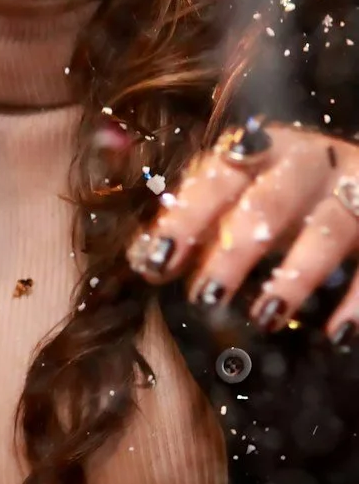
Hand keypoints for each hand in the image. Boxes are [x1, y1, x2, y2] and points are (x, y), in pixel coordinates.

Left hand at [129, 119, 358, 339]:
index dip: (186, 220)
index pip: (215, 180)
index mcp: (258, 150)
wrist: (353, 172)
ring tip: (265, 317)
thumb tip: (146, 263)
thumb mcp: (238, 199)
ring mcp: (352, 187)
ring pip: (328, 228)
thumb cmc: (278, 190)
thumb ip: (196, 228)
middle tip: (207, 297)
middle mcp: (308, 162)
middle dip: (236, 250)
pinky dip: (358, 299)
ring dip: (295, 275)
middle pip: (269, 202)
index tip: (157, 263)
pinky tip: (336, 334)